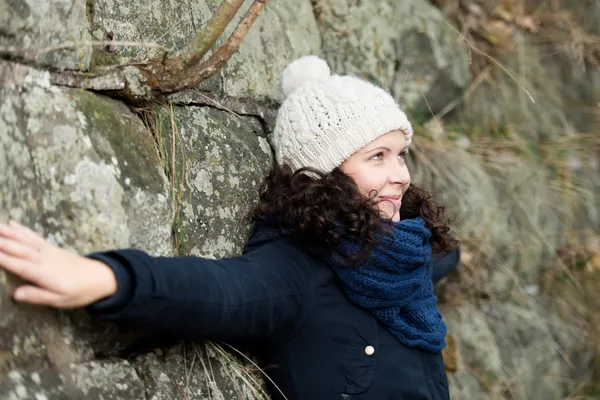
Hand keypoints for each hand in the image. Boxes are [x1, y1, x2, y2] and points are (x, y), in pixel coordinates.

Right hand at [0, 220, 116, 307]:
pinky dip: (22, 229)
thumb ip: (38, 296)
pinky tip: (12, 223)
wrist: (102, 277)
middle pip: (16, 248)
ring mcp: (47, 251)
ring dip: (6, 231)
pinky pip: (34, 236)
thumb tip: (16, 294)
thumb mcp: (60, 300)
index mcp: (42, 272)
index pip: (15, 263)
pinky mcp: (52, 248)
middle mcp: (42, 258)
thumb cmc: (80, 291)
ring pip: (23, 239)